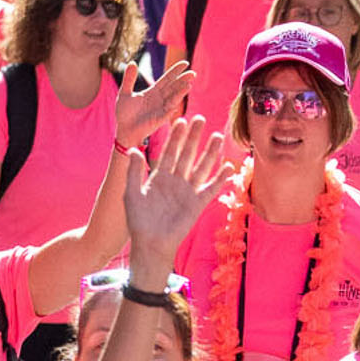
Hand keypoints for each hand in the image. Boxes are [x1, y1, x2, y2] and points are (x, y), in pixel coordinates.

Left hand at [118, 61, 192, 143]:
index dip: (175, 71)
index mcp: (153, 91)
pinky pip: (169, 110)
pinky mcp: (160, 118)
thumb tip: (132, 62)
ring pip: (174, 97)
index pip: (167, 79)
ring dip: (181, 91)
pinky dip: (174, 104)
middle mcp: (160, 99)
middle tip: (193, 73)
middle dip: (183, 80)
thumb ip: (129, 79)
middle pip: (174, 87)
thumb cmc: (125, 113)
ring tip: (189, 83)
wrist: (124, 129)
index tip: (185, 63)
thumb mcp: (125, 93)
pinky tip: (179, 99)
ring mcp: (161, 108)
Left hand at [123, 115, 230, 254]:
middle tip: (199, 118)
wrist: (150, 242)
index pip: (168, 152)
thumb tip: (134, 149)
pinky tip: (228, 167)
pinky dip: (220, 179)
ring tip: (217, 136)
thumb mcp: (132, 193)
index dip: (174, 137)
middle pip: (186, 154)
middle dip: (193, 138)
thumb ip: (134, 172)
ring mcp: (188, 191)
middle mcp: (175, 180)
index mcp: (159, 176)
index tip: (179, 120)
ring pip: (201, 167)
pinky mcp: (197, 204)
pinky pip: (210, 188)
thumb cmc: (138, 219)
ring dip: (210, 153)